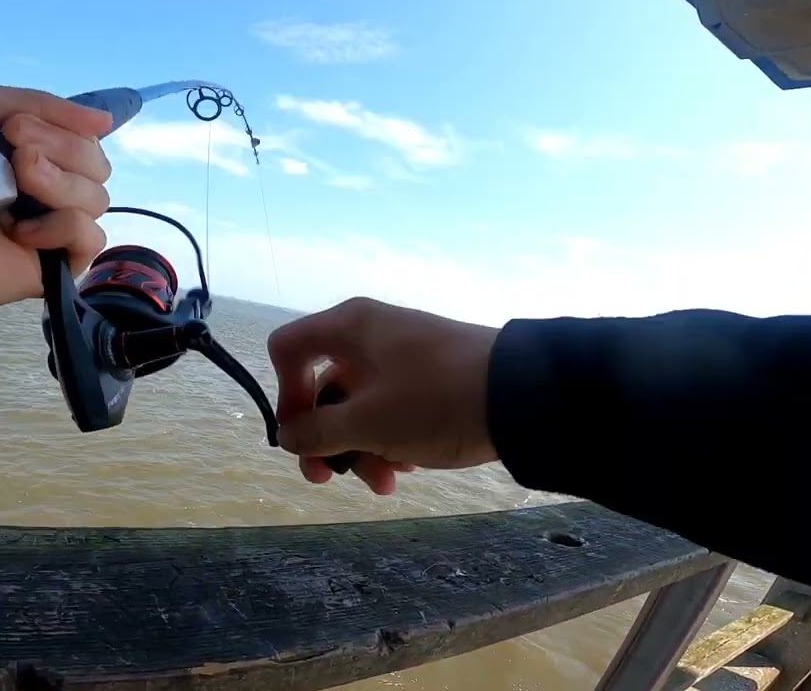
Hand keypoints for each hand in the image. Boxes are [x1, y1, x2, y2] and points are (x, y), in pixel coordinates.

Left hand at [0, 77, 114, 315]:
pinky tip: (21, 229)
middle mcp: (30, 187)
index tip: (15, 125)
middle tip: (14, 149)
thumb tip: (106, 121)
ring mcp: (35, 228)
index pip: (80, 137)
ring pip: (97, 200)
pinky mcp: (36, 267)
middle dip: (64, 148)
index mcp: (15, 147)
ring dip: (62, 181)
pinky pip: (88, 242)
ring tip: (15, 181)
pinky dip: (66, 226)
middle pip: (97, 166)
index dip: (65, 127)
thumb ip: (38, 104)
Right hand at [267, 297, 500, 493]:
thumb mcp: (367, 423)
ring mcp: (405, 356)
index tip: (300, 435)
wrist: (526, 394)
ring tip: (388, 482)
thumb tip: (288, 435)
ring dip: (364, 449)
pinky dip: (394, 438)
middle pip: (325, 388)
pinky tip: (413, 464)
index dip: (285, 395)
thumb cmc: (435, 401)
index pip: (288, 350)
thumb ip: (317, 432)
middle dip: (328, 439)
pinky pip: (395, 409)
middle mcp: (372, 335)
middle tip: (330, 480)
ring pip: (362, 406)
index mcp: (349, 328)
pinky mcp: (433, 378)